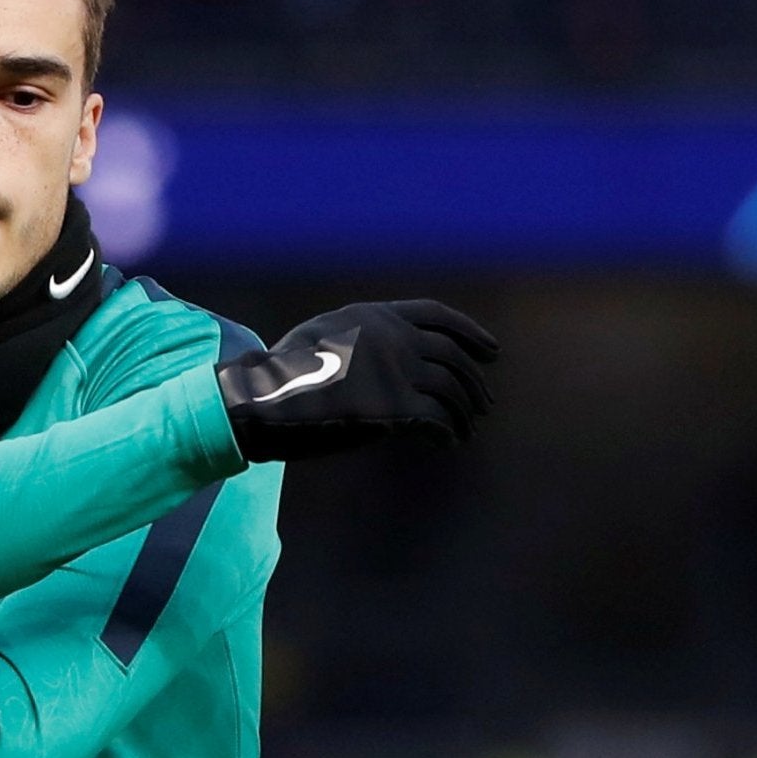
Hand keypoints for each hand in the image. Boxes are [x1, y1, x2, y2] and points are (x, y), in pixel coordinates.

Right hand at [218, 300, 497, 459]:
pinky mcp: (396, 407)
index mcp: (376, 315)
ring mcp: (398, 370)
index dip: (471, 333)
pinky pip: (438, 420)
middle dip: (474, 381)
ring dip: (466, 411)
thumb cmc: (281, 373)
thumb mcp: (321, 334)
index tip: (492, 352)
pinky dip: (448, 432)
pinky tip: (447, 442)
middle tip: (484, 403)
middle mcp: (394, 337)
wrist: (264, 400)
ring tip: (468, 429)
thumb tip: (382, 353)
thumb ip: (358, 335)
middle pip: (454, 356)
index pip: (439, 316)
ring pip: (453, 390)